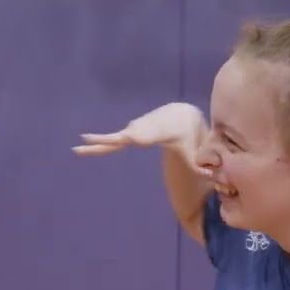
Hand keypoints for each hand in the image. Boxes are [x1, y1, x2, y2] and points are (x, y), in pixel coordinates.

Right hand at [74, 102, 209, 173]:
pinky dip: (106, 143)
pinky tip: (100, 144)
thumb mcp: (193, 149)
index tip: (114, 138)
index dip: (122, 138)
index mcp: (149, 135)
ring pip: (113, 139)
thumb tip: (211, 176)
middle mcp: (137, 131)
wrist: (181, 114)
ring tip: (77, 149)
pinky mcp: (132, 132)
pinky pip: (117, 139)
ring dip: (97, 144)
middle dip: (97, 143)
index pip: (132, 138)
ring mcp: (133, 130)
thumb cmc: (187, 133)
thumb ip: (199, 164)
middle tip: (77, 148)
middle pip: (114, 139)